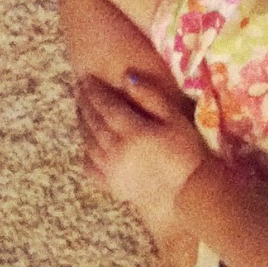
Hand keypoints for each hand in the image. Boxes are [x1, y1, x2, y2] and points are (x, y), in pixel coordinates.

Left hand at [74, 72, 209, 235]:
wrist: (188, 190)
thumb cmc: (185, 149)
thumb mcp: (173, 117)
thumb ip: (150, 96)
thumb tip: (126, 76)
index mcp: (134, 132)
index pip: (107, 106)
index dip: (95, 91)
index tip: (87, 77)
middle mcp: (117, 151)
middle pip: (94, 122)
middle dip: (85, 102)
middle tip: (79, 87)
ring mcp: (111, 170)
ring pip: (89, 142)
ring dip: (83, 123)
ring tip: (81, 108)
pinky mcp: (110, 185)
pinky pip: (90, 165)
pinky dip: (85, 151)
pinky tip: (87, 141)